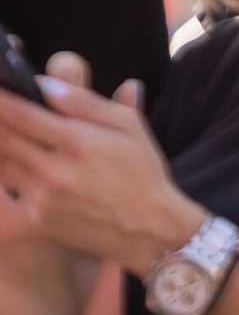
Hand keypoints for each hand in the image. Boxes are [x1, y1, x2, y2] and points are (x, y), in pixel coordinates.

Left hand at [0, 53, 202, 276]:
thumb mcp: (129, 127)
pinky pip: (11, 188)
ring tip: (12, 134)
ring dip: (2, 145)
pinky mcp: (37, 217)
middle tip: (1, 110)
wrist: (148, 229)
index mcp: (78, 142)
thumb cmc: (142, 173)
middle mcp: (55, 170)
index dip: (2, 99)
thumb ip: (85, 103)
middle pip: (3, 137)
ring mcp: (43, 196)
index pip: (21, 114)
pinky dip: (11, 171)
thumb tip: (45, 85)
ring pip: (1, 162)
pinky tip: (24, 163)